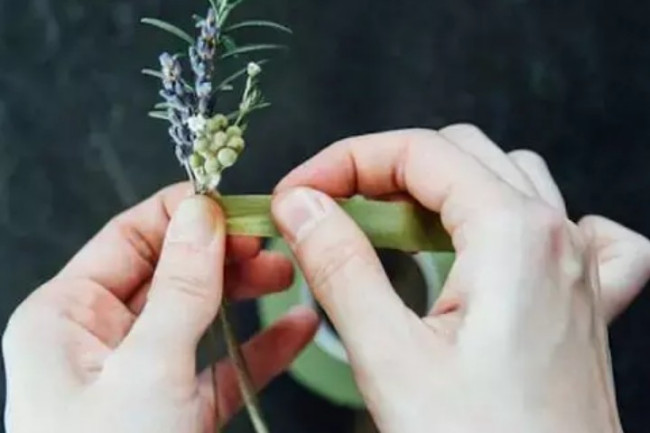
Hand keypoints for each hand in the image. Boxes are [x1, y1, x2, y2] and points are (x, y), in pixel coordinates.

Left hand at [3, 183, 317, 432]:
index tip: (239, 207)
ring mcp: (139, 375)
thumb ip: (180, 288)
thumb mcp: (145, 369)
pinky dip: (260, 347)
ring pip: (201, 315)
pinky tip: (298, 330)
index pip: (133, 236)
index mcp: (67, 315)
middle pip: (172, 272)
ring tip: (291, 277)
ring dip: (248, 294)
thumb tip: (202, 216)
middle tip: (274, 244)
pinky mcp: (173, 409)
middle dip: (227, 255)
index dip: (187, 215)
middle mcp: (99, 339)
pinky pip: (220, 365)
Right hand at [271, 126, 649, 432]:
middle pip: (459, 154)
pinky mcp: (581, 302)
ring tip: (394, 224)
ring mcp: (576, 266)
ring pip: (507, 178)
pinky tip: (501, 244)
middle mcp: (554, 237)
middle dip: (383, 168)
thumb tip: (303, 206)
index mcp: (513, 234)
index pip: (418, 150)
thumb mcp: (391, 358)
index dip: (346, 160)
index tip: (301, 192)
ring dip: (442, 187)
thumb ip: (340, 267)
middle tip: (329, 206)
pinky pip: (575, 227)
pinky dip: (528, 217)